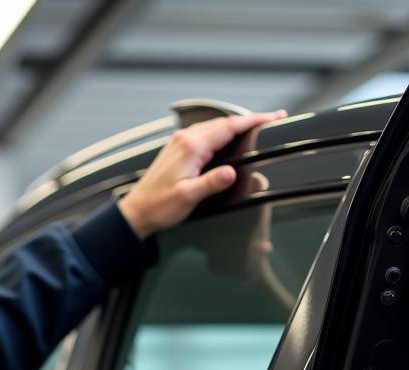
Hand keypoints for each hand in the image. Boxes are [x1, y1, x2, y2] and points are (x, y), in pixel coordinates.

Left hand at [117, 111, 286, 238]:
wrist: (136, 212)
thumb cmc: (158, 207)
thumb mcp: (188, 197)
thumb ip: (211, 183)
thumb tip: (230, 173)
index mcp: (191, 147)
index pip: (229, 127)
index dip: (254, 120)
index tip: (272, 117)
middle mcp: (185, 139)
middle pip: (224, 122)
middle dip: (249, 120)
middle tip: (271, 120)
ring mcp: (180, 142)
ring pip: (214, 126)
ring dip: (236, 125)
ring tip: (255, 127)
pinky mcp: (177, 149)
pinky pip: (205, 133)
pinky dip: (221, 132)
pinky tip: (228, 137)